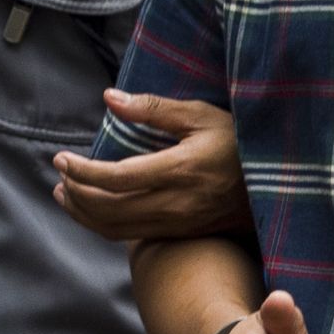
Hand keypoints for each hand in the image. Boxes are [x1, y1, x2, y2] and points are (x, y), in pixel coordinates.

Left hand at [53, 90, 250, 239]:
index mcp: (179, 170)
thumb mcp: (202, 116)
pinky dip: (102, 225)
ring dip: (82, 214)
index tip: (61, 158)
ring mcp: (176, 223)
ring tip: (65, 194)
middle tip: (60, 174)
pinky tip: (93, 210)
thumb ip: (154, 108)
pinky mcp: (178, 233)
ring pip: (114, 229)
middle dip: (75, 193)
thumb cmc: (238, 143)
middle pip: (107, 209)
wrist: (273, 187)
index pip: (115, 178)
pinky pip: (129, 236)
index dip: (82, 171)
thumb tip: (110, 98)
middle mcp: (174, 203)